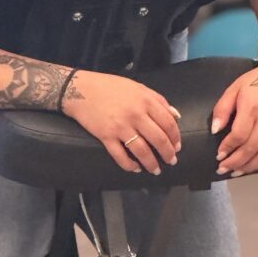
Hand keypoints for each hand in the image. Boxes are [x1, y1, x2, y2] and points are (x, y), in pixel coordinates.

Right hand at [63, 70, 181, 174]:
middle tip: (171, 161)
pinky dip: (130, 166)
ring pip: (142, 151)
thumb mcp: (136, 87)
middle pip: (158, 139)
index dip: (175, 137)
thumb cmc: (109, 86)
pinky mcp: (106, 136)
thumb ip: (157, 99)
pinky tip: (135, 168)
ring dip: (151, 164)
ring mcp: (120, 126)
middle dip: (168, 154)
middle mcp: (135, 114)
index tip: (177, 146)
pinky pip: (121, 157)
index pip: (168, 123)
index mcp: (145, 100)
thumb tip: (176, 115)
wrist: (81, 89)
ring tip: (155, 170)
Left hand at [211, 58, 257, 175]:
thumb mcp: (234, 88)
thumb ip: (223, 108)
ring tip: (236, 172)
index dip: (227, 148)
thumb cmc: (256, 80)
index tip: (218, 155)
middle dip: (235, 162)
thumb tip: (215, 130)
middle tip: (223, 169)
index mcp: (251, 108)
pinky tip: (255, 167)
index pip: (238, 135)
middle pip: (250, 148)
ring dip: (249, 167)